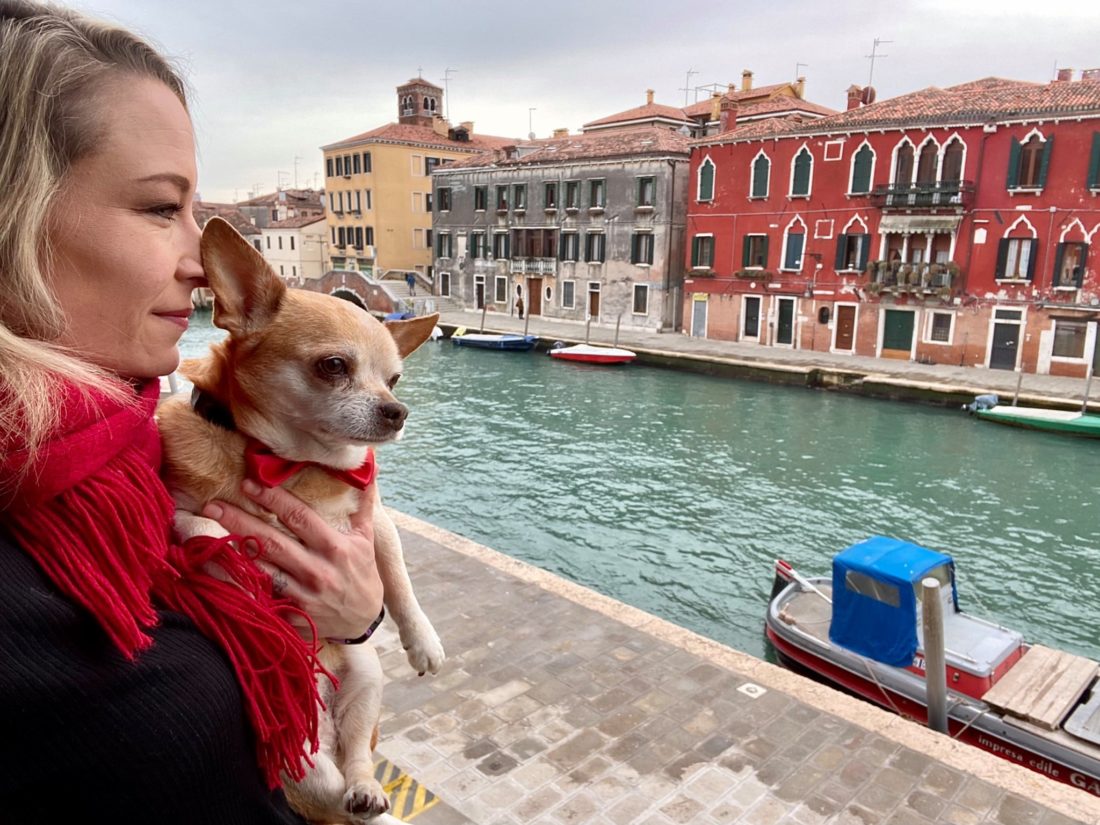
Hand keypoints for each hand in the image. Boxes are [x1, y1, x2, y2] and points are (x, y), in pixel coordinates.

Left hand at [201, 479, 384, 640]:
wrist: (364, 621)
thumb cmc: (362, 574)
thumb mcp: (366, 539)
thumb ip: (363, 504)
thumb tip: (367, 469)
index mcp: (335, 547)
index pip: (299, 517)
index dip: (273, 499)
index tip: (249, 483)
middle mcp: (317, 570)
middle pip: (272, 541)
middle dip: (240, 522)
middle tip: (213, 506)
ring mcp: (302, 595)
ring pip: (261, 570)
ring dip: (233, 552)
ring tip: (205, 535)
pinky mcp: (291, 615)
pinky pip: (261, 597)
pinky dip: (240, 584)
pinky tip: (217, 571)